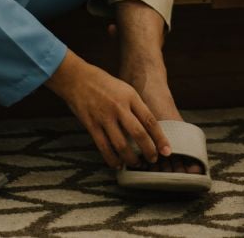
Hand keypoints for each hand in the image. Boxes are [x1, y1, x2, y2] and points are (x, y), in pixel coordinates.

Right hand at [44, 51, 171, 168]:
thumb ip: (135, 106)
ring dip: (131, 158)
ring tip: (137, 164)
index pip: (150, 120)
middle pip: (139, 134)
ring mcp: (104, 116)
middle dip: (148, 151)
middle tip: (153, 160)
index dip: (160, 138)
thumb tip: (147, 128)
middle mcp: (119, 107)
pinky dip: (112, 159)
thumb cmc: (102, 83)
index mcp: (130, 96)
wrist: (77, 78)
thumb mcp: (124, 89)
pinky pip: (104, 147)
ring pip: (121, 144)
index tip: (166, 150)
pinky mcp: (91, 125)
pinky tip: (117, 164)